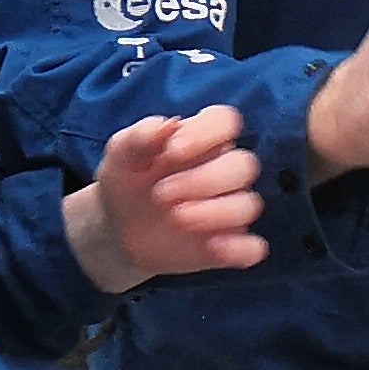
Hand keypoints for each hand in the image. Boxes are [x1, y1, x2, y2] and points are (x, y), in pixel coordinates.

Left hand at [66, 106, 266, 295]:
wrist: (117, 228)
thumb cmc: (126, 181)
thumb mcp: (121, 154)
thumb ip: (141, 136)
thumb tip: (169, 124)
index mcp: (202, 139)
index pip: (226, 121)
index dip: (206, 133)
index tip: (172, 151)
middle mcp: (222, 170)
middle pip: (244, 165)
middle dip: (204, 180)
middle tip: (161, 194)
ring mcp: (228, 207)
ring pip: (248, 205)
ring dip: (214, 213)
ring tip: (176, 218)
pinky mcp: (229, 243)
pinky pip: (252, 247)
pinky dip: (238, 248)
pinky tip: (210, 246)